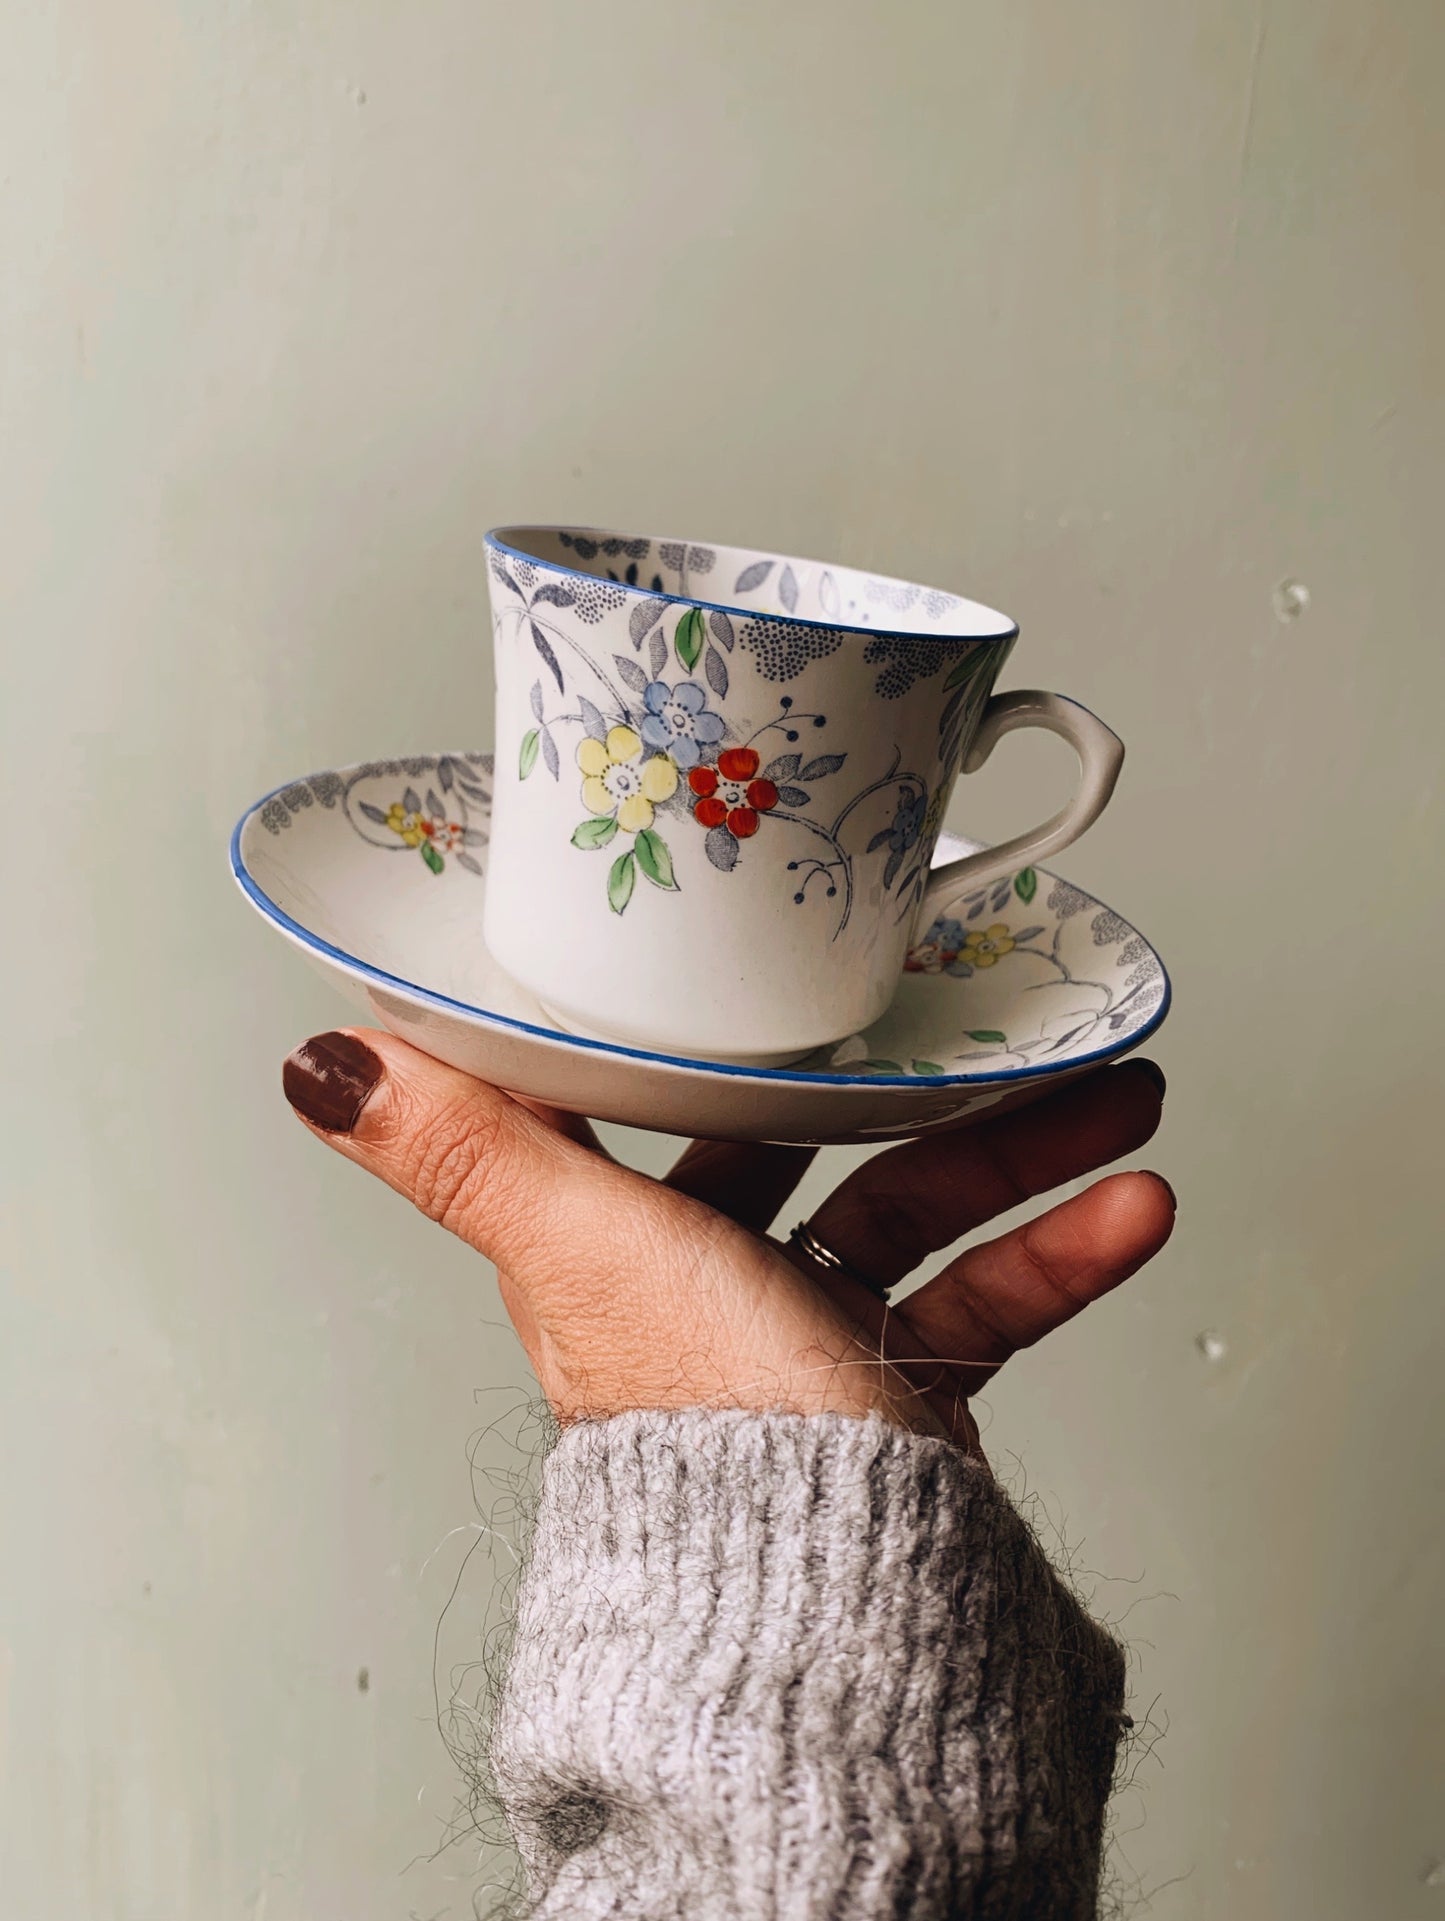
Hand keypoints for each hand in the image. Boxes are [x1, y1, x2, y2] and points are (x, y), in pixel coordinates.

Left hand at [282, 1031, 1174, 1452]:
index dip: (706, 1035)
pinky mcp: (893, 1395)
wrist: (839, 1610)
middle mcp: (704, 1289)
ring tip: (1114, 1102)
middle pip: (818, 1147)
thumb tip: (324, 1064)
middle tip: (1001, 1033)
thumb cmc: (706, 1434)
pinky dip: (1054, 1253)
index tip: (773, 966)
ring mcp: (805, 1343)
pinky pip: (982, 1299)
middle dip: (921, 1089)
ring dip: (1022, 1156)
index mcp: (616, 1244)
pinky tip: (1125, 1211)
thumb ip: (470, 1150)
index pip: (648, 1105)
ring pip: (921, 1214)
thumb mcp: (591, 1251)